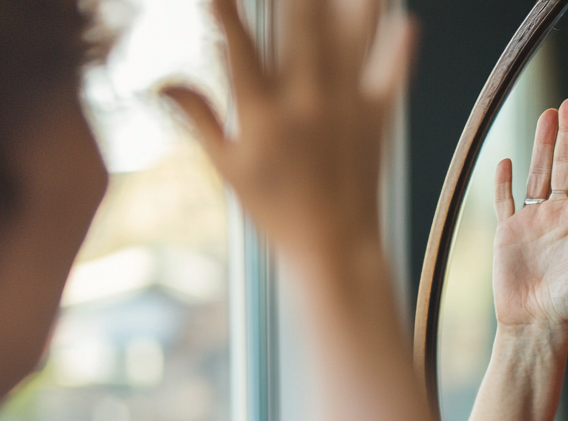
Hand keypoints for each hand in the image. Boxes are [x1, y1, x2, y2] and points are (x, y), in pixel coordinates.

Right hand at [162, 0, 415, 272]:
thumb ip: (198, 117)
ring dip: (350, 7)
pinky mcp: (377, 120)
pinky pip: (392, 77)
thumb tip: (160, 83)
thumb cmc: (277, 212)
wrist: (335, 248)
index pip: (237, 45)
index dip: (223, 7)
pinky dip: (400, 49)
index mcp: (263, 115)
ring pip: (349, 40)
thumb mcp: (228, 168)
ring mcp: (346, 109)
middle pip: (300, 26)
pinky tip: (408, 22)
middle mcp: (306, 103)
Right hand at [492, 97, 567, 337]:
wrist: (536, 326)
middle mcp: (561, 217)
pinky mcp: (508, 234)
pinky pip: (505, 200)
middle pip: (565, 165)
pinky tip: (508, 160)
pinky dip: (505, 181)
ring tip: (547, 114)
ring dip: (542, 145)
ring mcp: (534, 223)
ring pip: (538, 174)